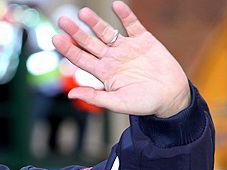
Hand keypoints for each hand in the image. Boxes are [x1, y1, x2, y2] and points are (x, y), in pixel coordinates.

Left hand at [52, 1, 190, 117]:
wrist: (171, 97)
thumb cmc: (144, 103)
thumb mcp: (118, 103)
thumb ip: (94, 97)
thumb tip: (70, 94)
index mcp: (103, 73)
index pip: (80, 59)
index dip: (68, 49)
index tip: (55, 39)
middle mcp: (112, 58)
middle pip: (89, 42)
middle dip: (76, 32)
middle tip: (62, 21)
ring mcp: (127, 48)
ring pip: (107, 32)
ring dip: (95, 22)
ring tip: (83, 12)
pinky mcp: (144, 41)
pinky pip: (133, 25)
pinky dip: (126, 15)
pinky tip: (117, 5)